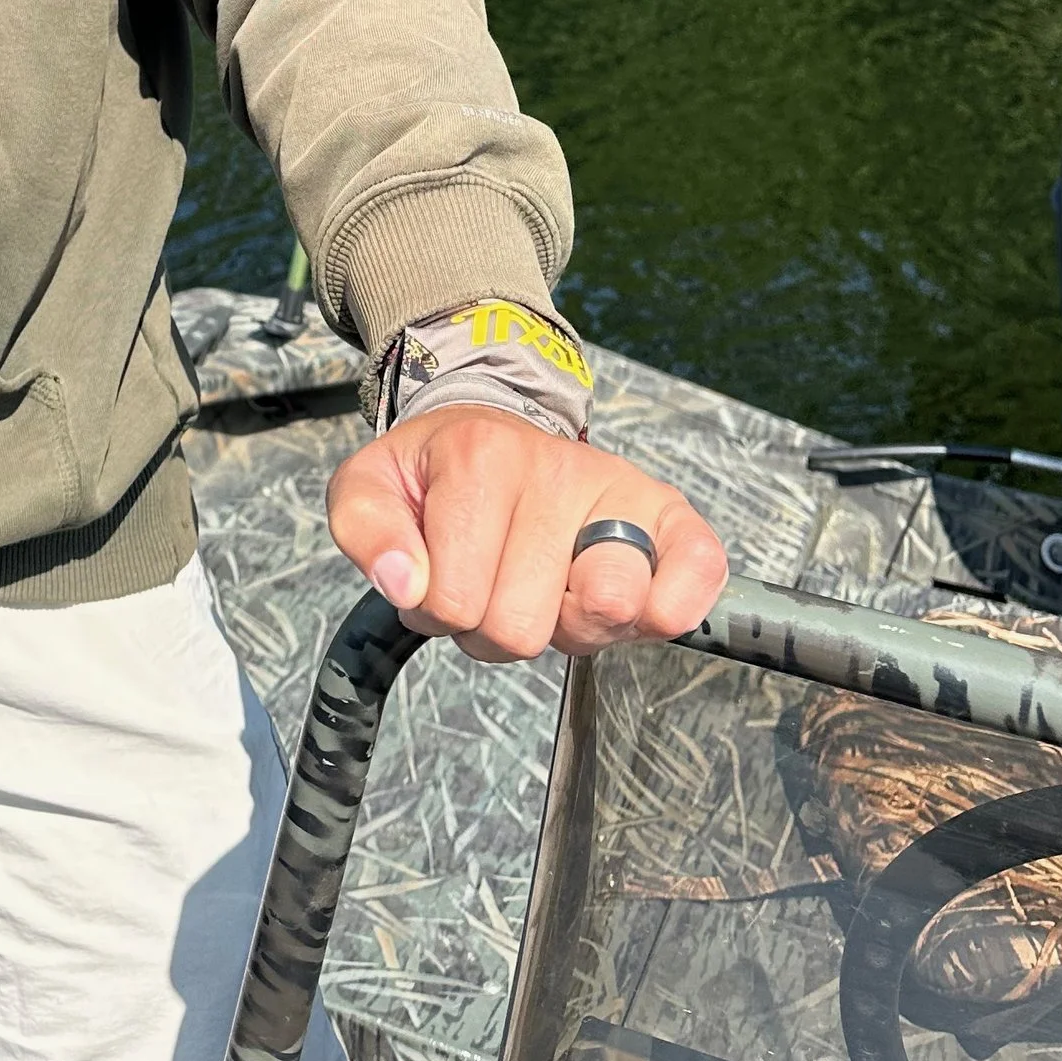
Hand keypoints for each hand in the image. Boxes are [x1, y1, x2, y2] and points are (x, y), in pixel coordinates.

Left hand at [326, 405, 726, 661]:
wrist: (494, 431)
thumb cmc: (438, 474)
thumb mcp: (370, 487)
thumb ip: (365, 531)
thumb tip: (406, 583)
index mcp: (478, 456)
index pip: (450, 601)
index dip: (434, 611)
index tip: (438, 575)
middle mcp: (556, 467)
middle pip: (521, 626)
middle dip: (493, 628)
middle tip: (492, 584)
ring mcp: (619, 490)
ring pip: (605, 608)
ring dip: (568, 627)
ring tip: (549, 587)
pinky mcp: (670, 514)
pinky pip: (696, 573)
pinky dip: (669, 607)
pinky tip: (629, 600)